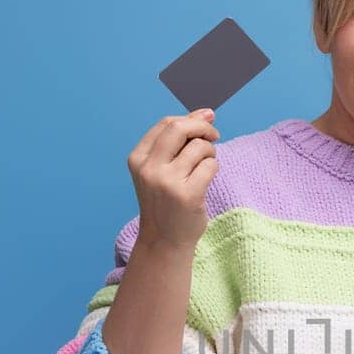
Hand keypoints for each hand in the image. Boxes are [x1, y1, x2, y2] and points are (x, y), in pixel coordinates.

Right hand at [127, 108, 220, 252]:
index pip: (166, 124)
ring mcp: (167, 182)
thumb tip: (206, 112)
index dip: (190, 119)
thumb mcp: (162, 169)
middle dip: (203, 127)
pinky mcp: (187, 194)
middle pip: (180, 128)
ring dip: (210, 153)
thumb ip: (180, 141)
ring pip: (199, 147)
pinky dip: (213, 168)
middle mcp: (149, 168)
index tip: (206, 121)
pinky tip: (206, 180)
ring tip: (205, 167)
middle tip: (214, 135)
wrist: (164, 240)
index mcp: (138, 159)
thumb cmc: (166, 201)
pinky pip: (210, 166)